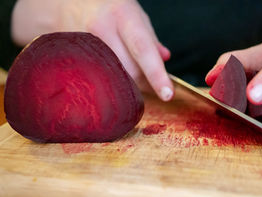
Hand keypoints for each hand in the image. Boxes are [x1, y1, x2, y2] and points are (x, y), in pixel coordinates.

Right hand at [12, 0, 173, 100]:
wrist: (65, 3)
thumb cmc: (107, 10)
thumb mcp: (133, 15)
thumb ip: (150, 39)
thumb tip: (165, 58)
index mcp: (121, 15)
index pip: (143, 49)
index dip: (156, 74)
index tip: (168, 94)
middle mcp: (100, 29)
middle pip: (129, 72)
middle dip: (144, 83)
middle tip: (150, 82)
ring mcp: (83, 46)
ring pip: (112, 81)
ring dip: (127, 86)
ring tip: (129, 75)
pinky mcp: (72, 60)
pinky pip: (96, 82)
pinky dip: (109, 85)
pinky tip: (110, 77)